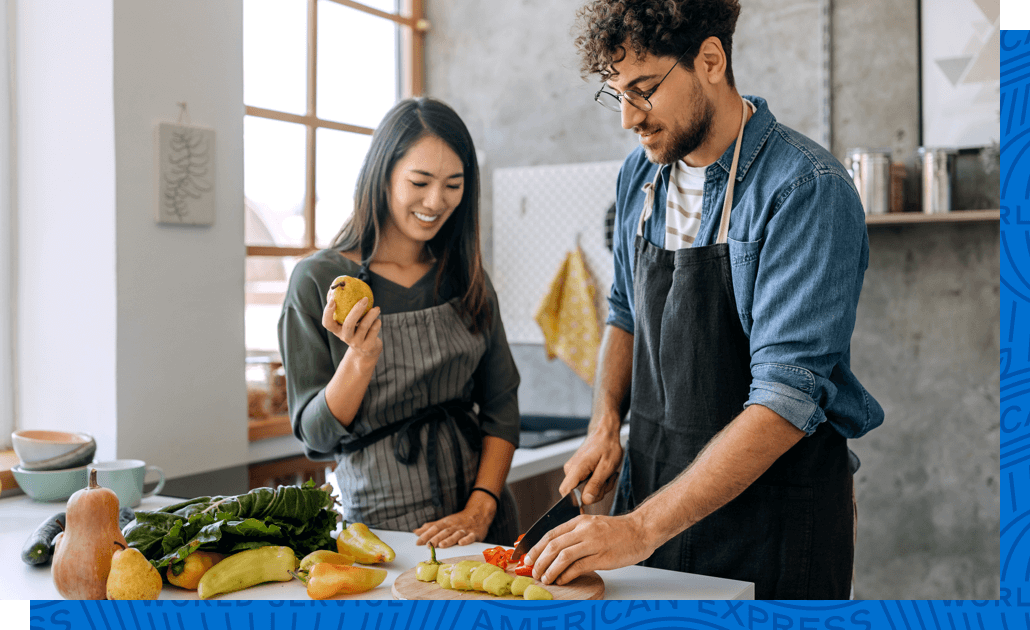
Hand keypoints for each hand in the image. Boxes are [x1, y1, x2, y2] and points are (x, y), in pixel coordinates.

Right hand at [323, 294, 382, 367]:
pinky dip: (377, 323)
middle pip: (348, 325)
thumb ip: (347, 308)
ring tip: (377, 308)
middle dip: (357, 310)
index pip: (327, 323)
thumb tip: (345, 285)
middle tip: (364, 299)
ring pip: (364, 326)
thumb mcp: (350, 322)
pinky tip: (377, 319)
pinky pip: (374, 331)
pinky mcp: (367, 347)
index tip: (333, 299)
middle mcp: (345, 338)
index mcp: (338, 330)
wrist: (367, 352)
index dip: (327, 312)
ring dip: (372, 315)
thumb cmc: (357, 330)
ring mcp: (356, 344)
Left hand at [413, 507, 491, 548]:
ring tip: (441, 545)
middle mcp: (454, 526)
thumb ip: (430, 527)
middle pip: (444, 531)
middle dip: (435, 538)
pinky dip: (466, 540)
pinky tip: (461, 543)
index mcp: (446, 523)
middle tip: (428, 545)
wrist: (478, 512)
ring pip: (456, 534)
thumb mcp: (444, 522)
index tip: (418, 542)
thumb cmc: (458, 520)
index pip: (434, 528)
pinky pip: (470, 537)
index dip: (426, 535)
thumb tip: (416, 532)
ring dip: (448, 540)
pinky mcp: (475, 533)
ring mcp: (464, 530)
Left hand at [524, 512, 652, 585]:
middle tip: (532, 571)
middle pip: (553, 545)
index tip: (528, 557)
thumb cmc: (618, 530)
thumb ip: (576, 533)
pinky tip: (561, 580)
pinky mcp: (602, 557)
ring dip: (550, 570)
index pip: (551, 533)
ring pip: (563, 557)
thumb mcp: (593, 525)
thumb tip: (556, 548)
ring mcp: (593, 544)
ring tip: (545, 578)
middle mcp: (584, 530)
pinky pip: (578, 567)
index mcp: (580, 521)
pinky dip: (566, 575)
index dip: (536, 547)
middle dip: (539, 560)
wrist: (641, 530)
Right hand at [559, 430, 621, 504]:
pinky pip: (585, 484)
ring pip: (583, 490)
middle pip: (577, 494)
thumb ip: (595, 485)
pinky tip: (603, 475)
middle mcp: (570, 470)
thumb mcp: (606, 468)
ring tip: (608, 475)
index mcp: (576, 468)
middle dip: (595, 493)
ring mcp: (573, 470)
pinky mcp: (577, 471)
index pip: (566, 492)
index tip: (585, 509)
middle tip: (608, 482)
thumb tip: (585, 501)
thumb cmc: (608, 448)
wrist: (605, 434)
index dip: (573, 503)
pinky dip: (596, 483)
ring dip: (598, 488)